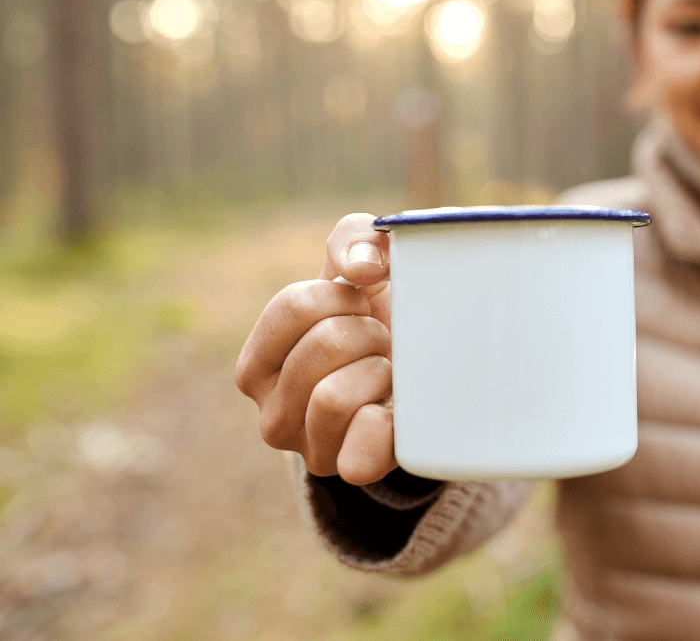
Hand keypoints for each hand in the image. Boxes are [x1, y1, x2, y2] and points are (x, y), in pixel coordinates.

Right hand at [235, 213, 396, 484]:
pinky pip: (357, 454)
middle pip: (323, 345)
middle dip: (369, 331)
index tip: (361, 305)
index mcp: (259, 363)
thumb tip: (362, 269)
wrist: (429, 379)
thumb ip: (356, 239)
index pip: (294, 305)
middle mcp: (271, 412)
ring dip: (380, 372)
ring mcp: (309, 448)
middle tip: (382, 344)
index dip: (343, 294)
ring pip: (333, 396)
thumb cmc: (386, 317)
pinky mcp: (349, 472)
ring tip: (390, 374)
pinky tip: (396, 412)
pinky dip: (384, 426)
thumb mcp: (368, 264)